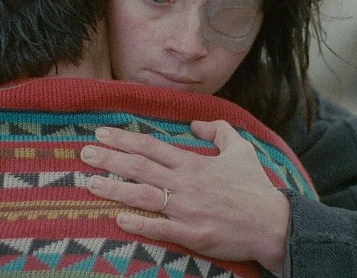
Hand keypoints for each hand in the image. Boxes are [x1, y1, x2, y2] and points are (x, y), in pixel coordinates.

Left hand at [80, 120, 289, 275]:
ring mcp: (187, 210)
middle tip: (84, 153)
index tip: (102, 133)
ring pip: (143, 196)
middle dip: (109, 159)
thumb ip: (219, 130)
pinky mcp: (192, 234)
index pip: (151, 147)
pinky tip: (118, 219)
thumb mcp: (241, 149)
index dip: (124, 139)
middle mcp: (185, 183)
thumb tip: (196, 123)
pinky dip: (139, 223)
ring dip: (114, 189)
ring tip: (90, 183)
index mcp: (194, 163)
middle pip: (140, 168)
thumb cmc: (255, 187)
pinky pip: (160, 228)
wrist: (272, 223)